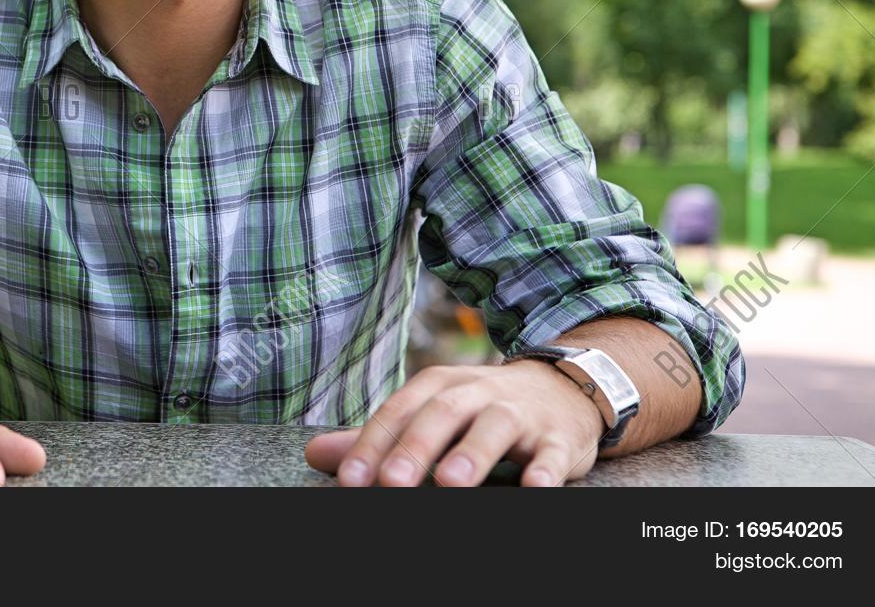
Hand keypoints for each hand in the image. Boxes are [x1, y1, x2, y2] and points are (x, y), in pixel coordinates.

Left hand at [304, 360, 605, 486]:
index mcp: (438, 385)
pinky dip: (545, 470)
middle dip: (416, 449)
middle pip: (441, 414)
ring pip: (494, 428)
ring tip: (451, 484)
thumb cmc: (479, 409)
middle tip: (391, 483)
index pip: (398, 412)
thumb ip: (379, 437)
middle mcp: (477, 392)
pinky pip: (552, 453)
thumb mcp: (429, 413)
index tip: (349, 481)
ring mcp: (519, 413)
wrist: (560, 389)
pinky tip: (536, 488)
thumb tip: (314, 454)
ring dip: (472, 454)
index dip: (373, 445)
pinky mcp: (558, 438)